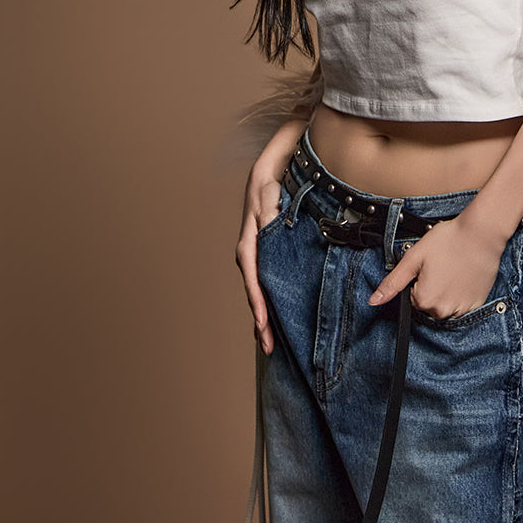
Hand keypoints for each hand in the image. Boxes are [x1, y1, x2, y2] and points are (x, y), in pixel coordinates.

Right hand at [235, 160, 286, 355]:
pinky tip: (273, 318)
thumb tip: (270, 234)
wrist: (267, 174)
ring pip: (259, 292)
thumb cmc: (269, 186)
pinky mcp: (265, 256)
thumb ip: (269, 219)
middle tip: (268, 348)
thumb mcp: (269, 199)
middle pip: (254, 293)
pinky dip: (268, 303)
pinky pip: (265, 284)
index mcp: (249, 246)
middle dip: (260, 322)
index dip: (258, 304)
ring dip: (263, 317)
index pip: (253, 281)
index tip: (263, 324)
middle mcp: (250, 255)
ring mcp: (256, 257)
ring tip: (269, 343)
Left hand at [368, 205, 507, 319]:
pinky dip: (461, 294)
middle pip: (428, 304)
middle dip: (431, 288)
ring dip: (446, 292)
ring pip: (445, 306)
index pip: (412, 298)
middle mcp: (442, 311)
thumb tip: (373, 301)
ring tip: (452, 269)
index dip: (418, 280)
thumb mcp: (413, 258)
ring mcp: (462, 309)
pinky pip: (462, 306)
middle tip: (440, 266)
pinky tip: (463, 277)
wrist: (481, 234)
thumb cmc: (448, 240)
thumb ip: (392, 283)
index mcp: (424, 300)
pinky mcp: (477, 305)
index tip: (428, 267)